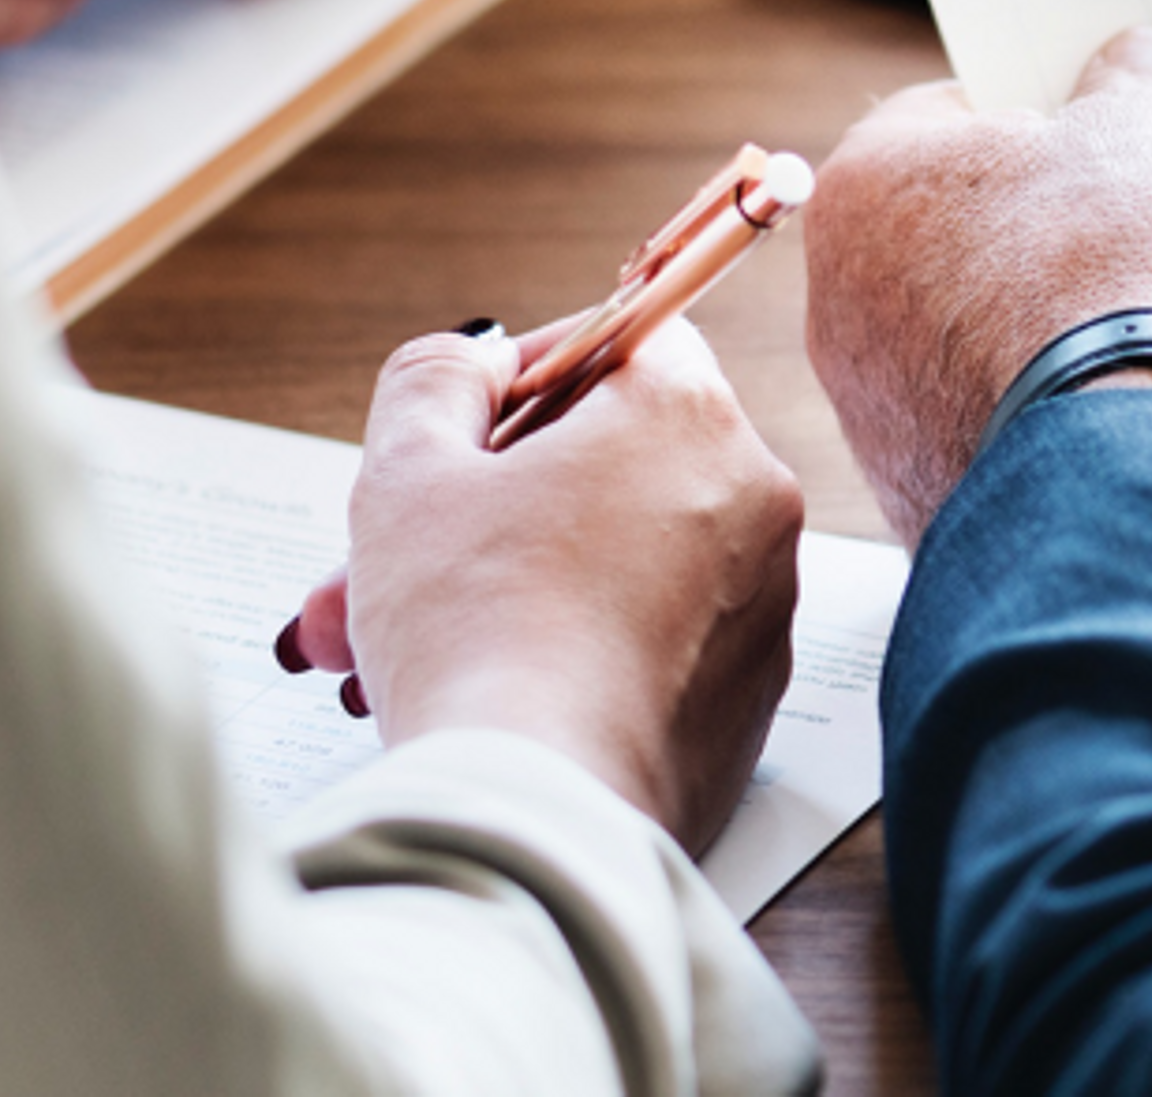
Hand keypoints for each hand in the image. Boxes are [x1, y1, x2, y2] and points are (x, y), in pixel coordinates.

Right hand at [290, 319, 803, 853]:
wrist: (537, 814)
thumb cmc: (473, 633)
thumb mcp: (409, 472)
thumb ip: (435, 381)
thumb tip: (476, 361)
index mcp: (687, 416)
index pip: (623, 338)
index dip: (529, 372)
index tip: (465, 427)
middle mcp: (752, 500)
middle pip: (610, 463)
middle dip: (485, 504)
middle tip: (390, 552)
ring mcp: (761, 608)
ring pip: (618, 560)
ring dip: (509, 583)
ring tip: (393, 643)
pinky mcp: (748, 702)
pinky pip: (651, 643)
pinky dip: (572, 649)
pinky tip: (479, 690)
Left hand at [802, 27, 1151, 543]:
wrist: (1119, 462)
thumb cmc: (1114, 275)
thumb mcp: (1148, 133)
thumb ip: (1136, 80)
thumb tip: (1142, 57)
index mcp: (866, 179)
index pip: (948, 113)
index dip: (1033, 116)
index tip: (1089, 137)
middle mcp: (835, 290)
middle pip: (946, 225)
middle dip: (1027, 222)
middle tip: (1114, 230)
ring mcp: (863, 397)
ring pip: (955, 328)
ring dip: (1024, 319)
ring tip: (1117, 322)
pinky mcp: (903, 479)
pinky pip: (969, 415)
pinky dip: (1025, 404)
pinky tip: (1094, 401)